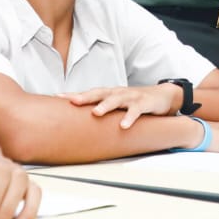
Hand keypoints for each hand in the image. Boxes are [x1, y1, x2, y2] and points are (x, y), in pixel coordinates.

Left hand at [63, 84, 179, 127]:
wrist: (162, 96)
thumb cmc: (134, 102)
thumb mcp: (117, 104)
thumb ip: (102, 110)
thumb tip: (80, 122)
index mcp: (109, 93)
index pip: (89, 93)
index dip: (74, 94)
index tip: (57, 97)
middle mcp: (117, 93)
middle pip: (99, 93)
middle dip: (85, 97)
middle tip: (72, 101)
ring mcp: (130, 97)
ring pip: (116, 100)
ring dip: (105, 105)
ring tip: (96, 113)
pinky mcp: (144, 103)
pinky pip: (136, 111)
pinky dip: (129, 118)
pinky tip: (123, 126)